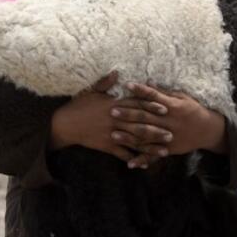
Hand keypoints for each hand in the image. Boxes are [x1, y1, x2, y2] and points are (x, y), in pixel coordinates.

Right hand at [49, 73, 170, 164]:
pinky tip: (145, 164)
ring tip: (164, 151)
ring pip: (134, 141)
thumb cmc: (79, 105)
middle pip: (139, 124)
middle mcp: (115, 119)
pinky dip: (133, 159)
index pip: (136, 104)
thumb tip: (117, 72)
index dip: (151, 106)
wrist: (64, 124)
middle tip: (172, 133)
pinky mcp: (106, 146)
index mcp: (114, 105)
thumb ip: (106, 83)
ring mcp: (111, 134)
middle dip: (156, 129)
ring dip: (150, 147)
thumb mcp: (91, 91)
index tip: (165, 108)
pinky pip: (122, 154)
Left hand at [109, 82, 227, 168]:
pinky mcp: (169, 149)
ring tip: (114, 135)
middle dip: (129, 114)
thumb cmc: (193, 110)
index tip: (127, 86)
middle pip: (146, 117)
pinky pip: (154, 155)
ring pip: (146, 137)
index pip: (154, 96)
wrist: (208, 130)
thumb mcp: (182, 97)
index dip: (141, 90)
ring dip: (129, 137)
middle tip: (112, 111)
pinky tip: (129, 162)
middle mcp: (169, 122)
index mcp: (173, 106)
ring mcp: (169, 136)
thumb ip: (164, 93)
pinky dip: (142, 159)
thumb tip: (149, 82)